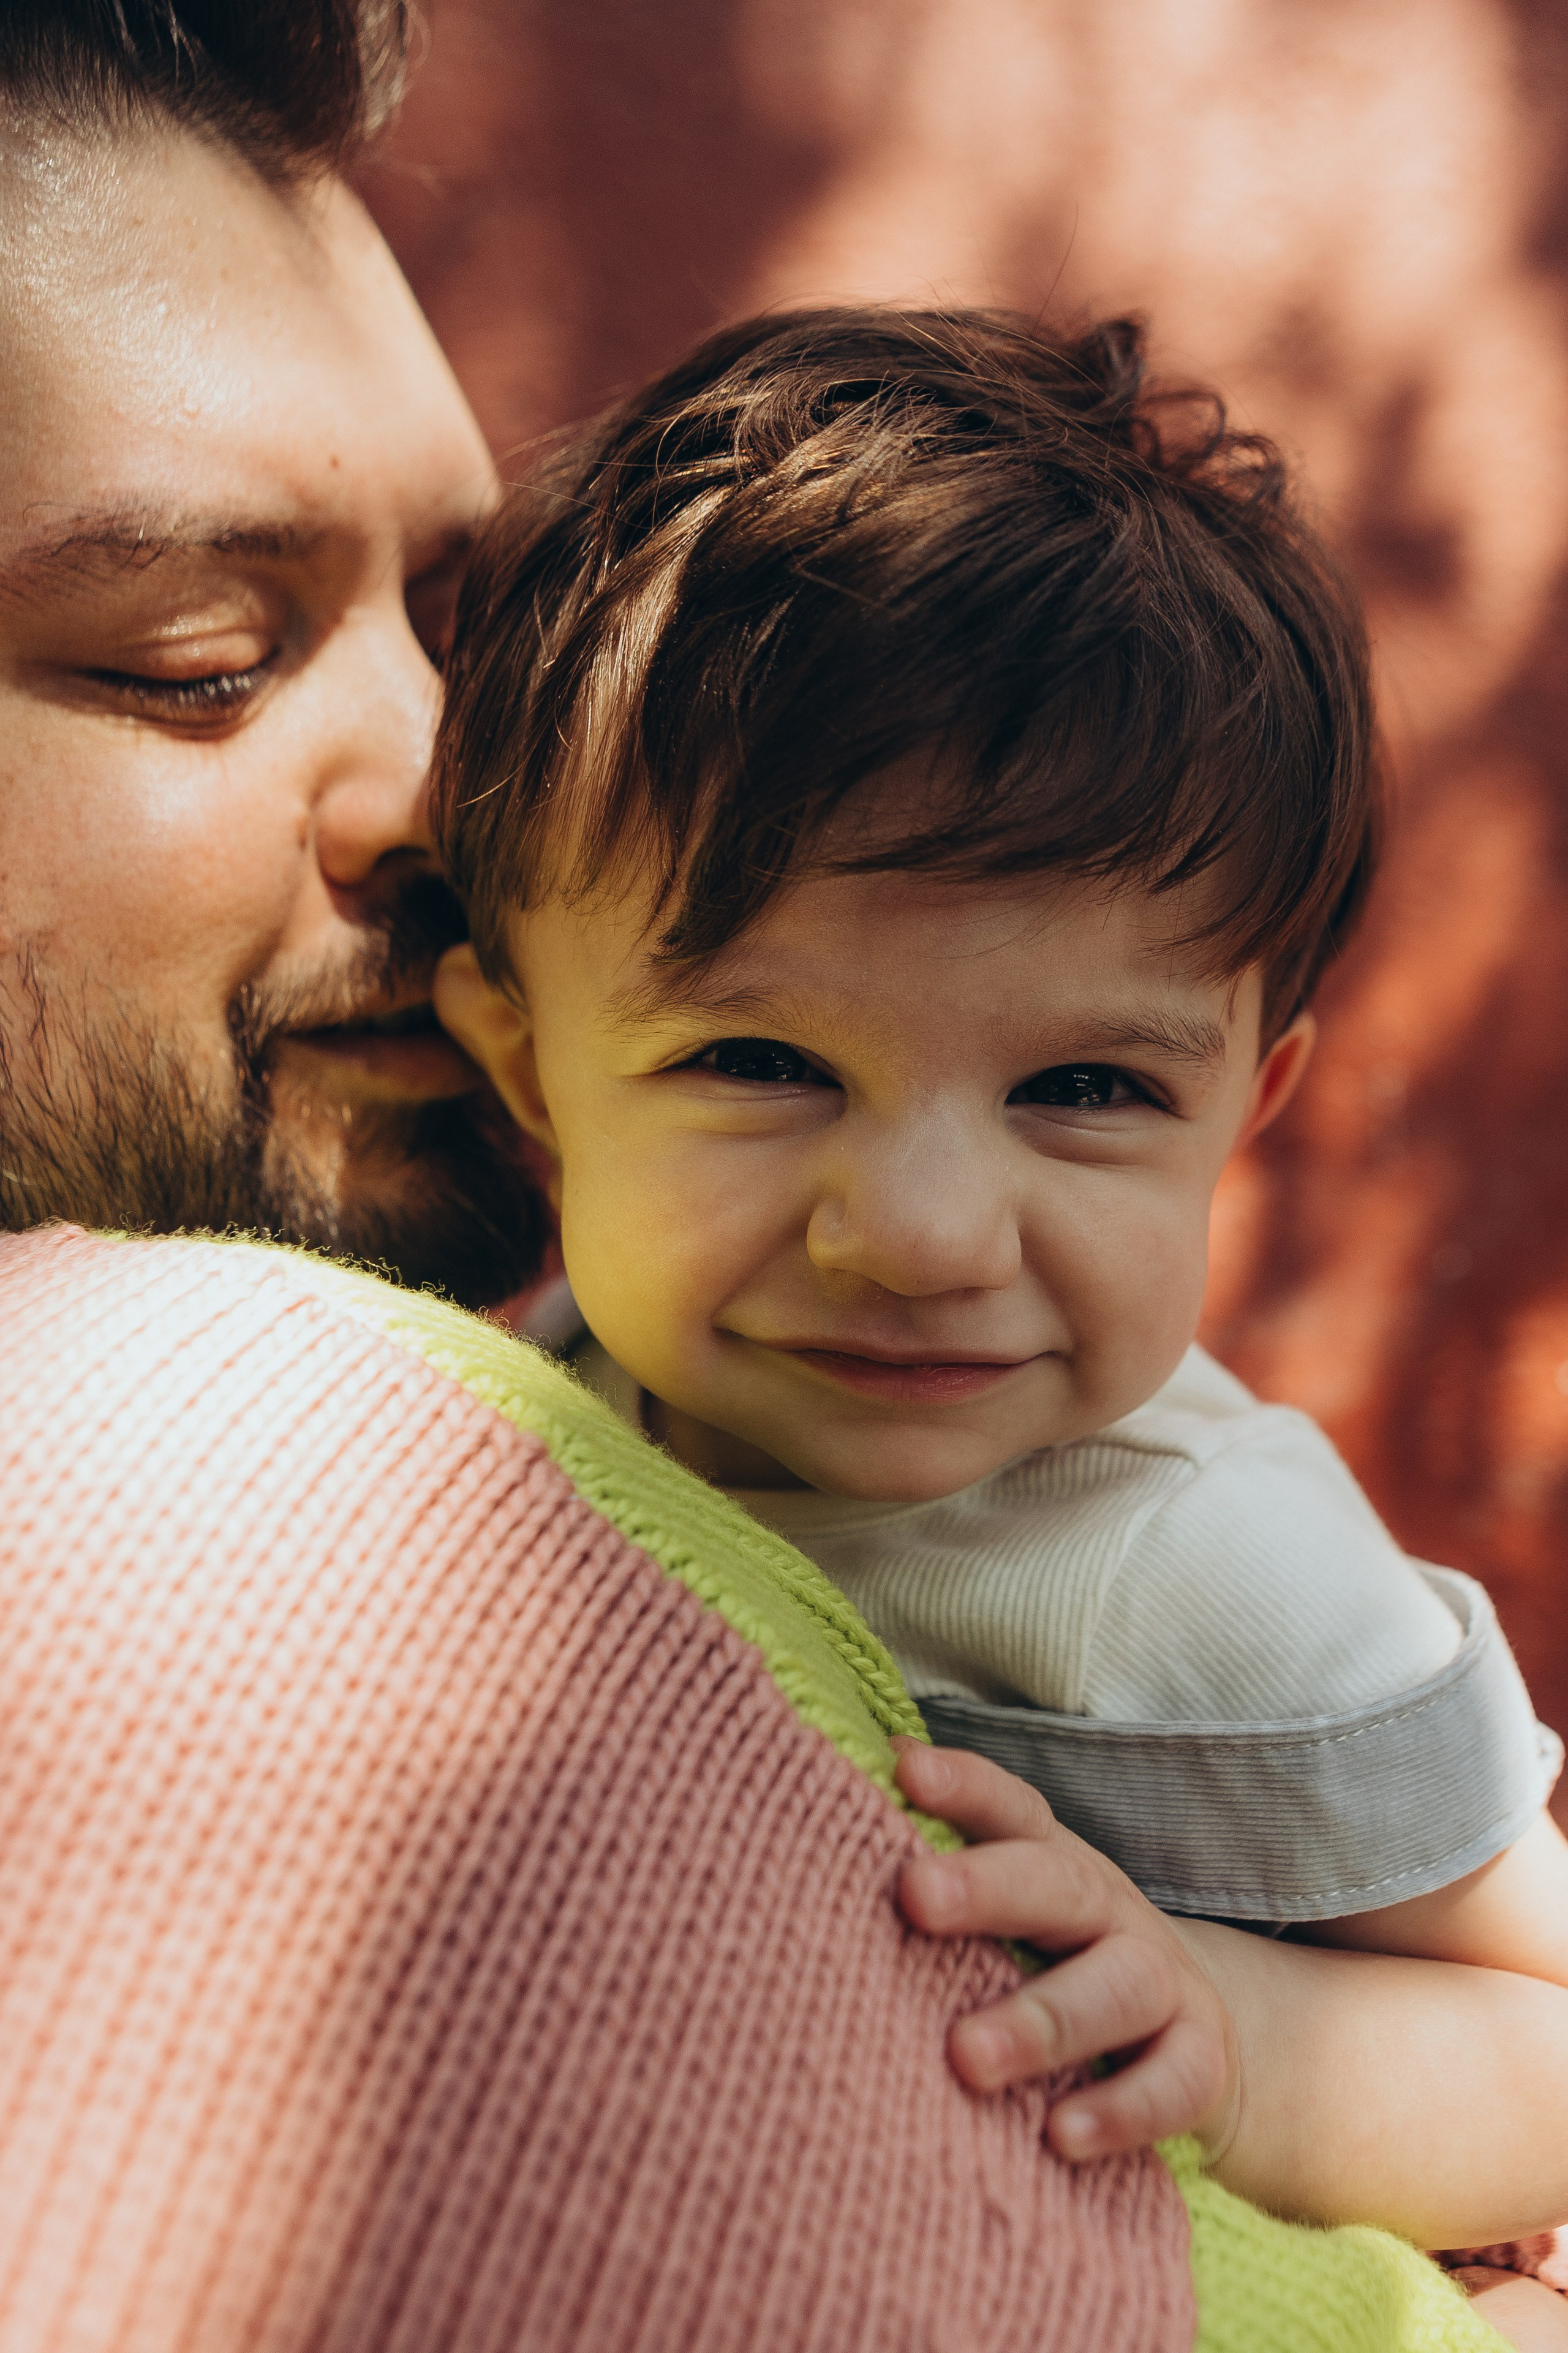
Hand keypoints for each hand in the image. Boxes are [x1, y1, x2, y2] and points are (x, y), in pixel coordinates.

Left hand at [893, 1738, 1239, 2164]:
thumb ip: (945, 1870)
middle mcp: (1111, 1913)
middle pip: (1058, 1885)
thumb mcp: (1014, 1917)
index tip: (905, 1772)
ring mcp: (1164, 1984)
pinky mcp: (1203, 2063)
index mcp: (1055, 1867)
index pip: (1012, 1812)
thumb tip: (860, 1784)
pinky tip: (1058, 2137)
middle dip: (988, 1886)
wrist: (1202, 2043)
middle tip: (915, 1895)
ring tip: (966, 2057)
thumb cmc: (1064, 1966)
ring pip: (1115, 1986)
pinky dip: (1121, 2110)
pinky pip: (1173, 2082)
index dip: (964, 1786)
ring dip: (1041, 2020)